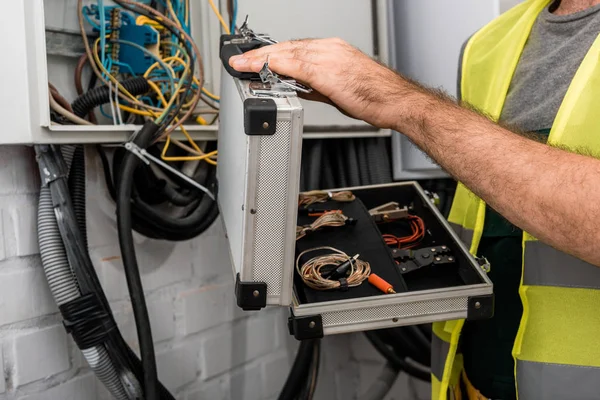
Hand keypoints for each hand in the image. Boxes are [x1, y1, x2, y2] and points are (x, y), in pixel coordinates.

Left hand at [229, 38, 409, 128]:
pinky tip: (261, 68)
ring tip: (242, 65)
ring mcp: (329, 57)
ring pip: (287, 53)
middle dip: (260, 54)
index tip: (255, 59)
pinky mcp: (328, 71)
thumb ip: (315, 85)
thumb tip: (296, 86)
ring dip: (261, 59)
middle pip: (287, 47)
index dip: (271, 53)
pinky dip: (276, 65)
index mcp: (333, 50)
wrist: (395, 101)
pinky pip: (296, 65)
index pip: (295, 48)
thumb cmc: (375, 96)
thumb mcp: (339, 88)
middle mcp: (330, 48)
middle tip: (240, 60)